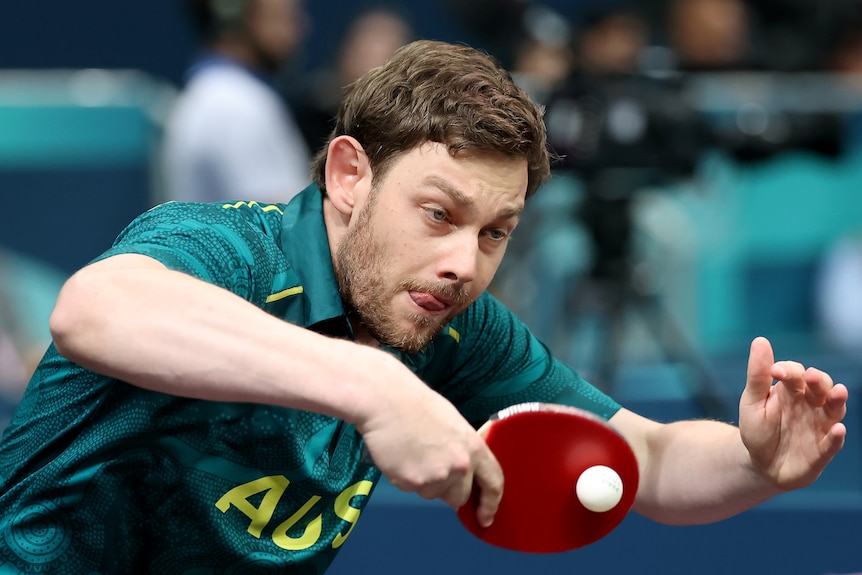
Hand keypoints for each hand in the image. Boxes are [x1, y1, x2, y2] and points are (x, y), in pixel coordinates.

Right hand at [355, 354, 502, 526]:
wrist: (386, 401)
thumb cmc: (418, 405)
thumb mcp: (454, 425)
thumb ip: (463, 451)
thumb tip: (463, 474)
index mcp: (473, 448)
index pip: (493, 483)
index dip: (490, 503)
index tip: (485, 516)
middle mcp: (459, 466)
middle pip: (460, 497)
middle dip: (449, 490)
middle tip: (432, 468)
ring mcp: (436, 477)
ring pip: (433, 494)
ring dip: (425, 482)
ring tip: (413, 453)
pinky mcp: (412, 483)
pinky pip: (412, 489)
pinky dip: (406, 477)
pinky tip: (400, 455)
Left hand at [739, 336, 847, 489]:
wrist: (759, 464)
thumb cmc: (757, 429)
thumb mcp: (752, 401)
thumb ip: (758, 374)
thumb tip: (760, 340)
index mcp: (791, 390)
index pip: (795, 373)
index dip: (787, 370)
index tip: (774, 371)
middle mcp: (810, 405)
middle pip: (821, 387)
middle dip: (819, 381)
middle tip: (811, 377)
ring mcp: (818, 426)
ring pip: (834, 409)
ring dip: (837, 400)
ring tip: (839, 392)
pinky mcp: (821, 450)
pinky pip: (832, 442)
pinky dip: (836, 437)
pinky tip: (838, 429)